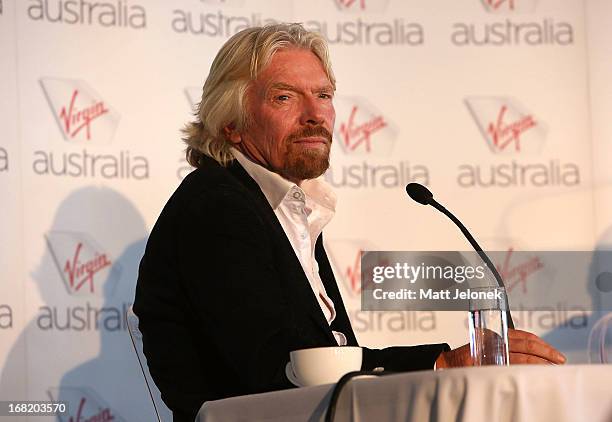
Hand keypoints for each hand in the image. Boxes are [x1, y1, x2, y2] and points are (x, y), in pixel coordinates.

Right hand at [435, 329, 565, 368]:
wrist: (446, 364)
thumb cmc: (466, 357)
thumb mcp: (486, 346)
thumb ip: (504, 346)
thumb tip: (530, 355)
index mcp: (495, 334)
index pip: (524, 336)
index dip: (541, 343)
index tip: (554, 352)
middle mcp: (494, 341)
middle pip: (526, 345)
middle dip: (546, 352)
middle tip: (559, 360)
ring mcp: (491, 353)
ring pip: (521, 357)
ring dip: (539, 362)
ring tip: (551, 368)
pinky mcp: (487, 364)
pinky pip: (510, 367)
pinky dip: (525, 370)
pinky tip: (533, 374)